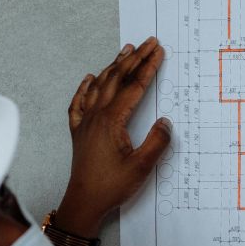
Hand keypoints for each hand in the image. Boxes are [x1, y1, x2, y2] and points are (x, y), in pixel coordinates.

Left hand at [59, 38, 170, 234]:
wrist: (84, 202)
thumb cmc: (111, 186)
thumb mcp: (142, 166)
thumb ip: (156, 142)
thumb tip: (165, 121)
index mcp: (112, 121)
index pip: (134, 87)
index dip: (148, 67)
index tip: (158, 52)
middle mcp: (96, 116)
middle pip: (117, 79)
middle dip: (134, 58)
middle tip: (147, 43)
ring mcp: (85, 122)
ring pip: (99, 86)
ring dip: (113, 66)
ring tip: (126, 51)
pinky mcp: (79, 132)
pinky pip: (79, 102)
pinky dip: (85, 87)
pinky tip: (89, 78)